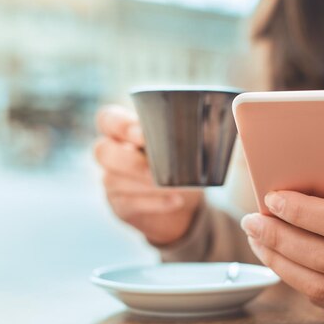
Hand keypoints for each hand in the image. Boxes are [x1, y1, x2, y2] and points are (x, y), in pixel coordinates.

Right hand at [94, 105, 202, 244]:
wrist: (184, 206)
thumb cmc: (183, 167)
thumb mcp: (190, 147)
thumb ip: (195, 132)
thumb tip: (221, 117)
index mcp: (125, 131)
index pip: (107, 120)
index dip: (120, 125)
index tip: (143, 134)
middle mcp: (112, 154)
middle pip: (101, 151)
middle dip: (128, 159)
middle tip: (153, 168)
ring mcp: (112, 181)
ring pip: (112, 180)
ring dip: (143, 184)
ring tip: (171, 186)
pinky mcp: (119, 206)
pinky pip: (129, 203)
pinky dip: (154, 202)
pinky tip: (175, 201)